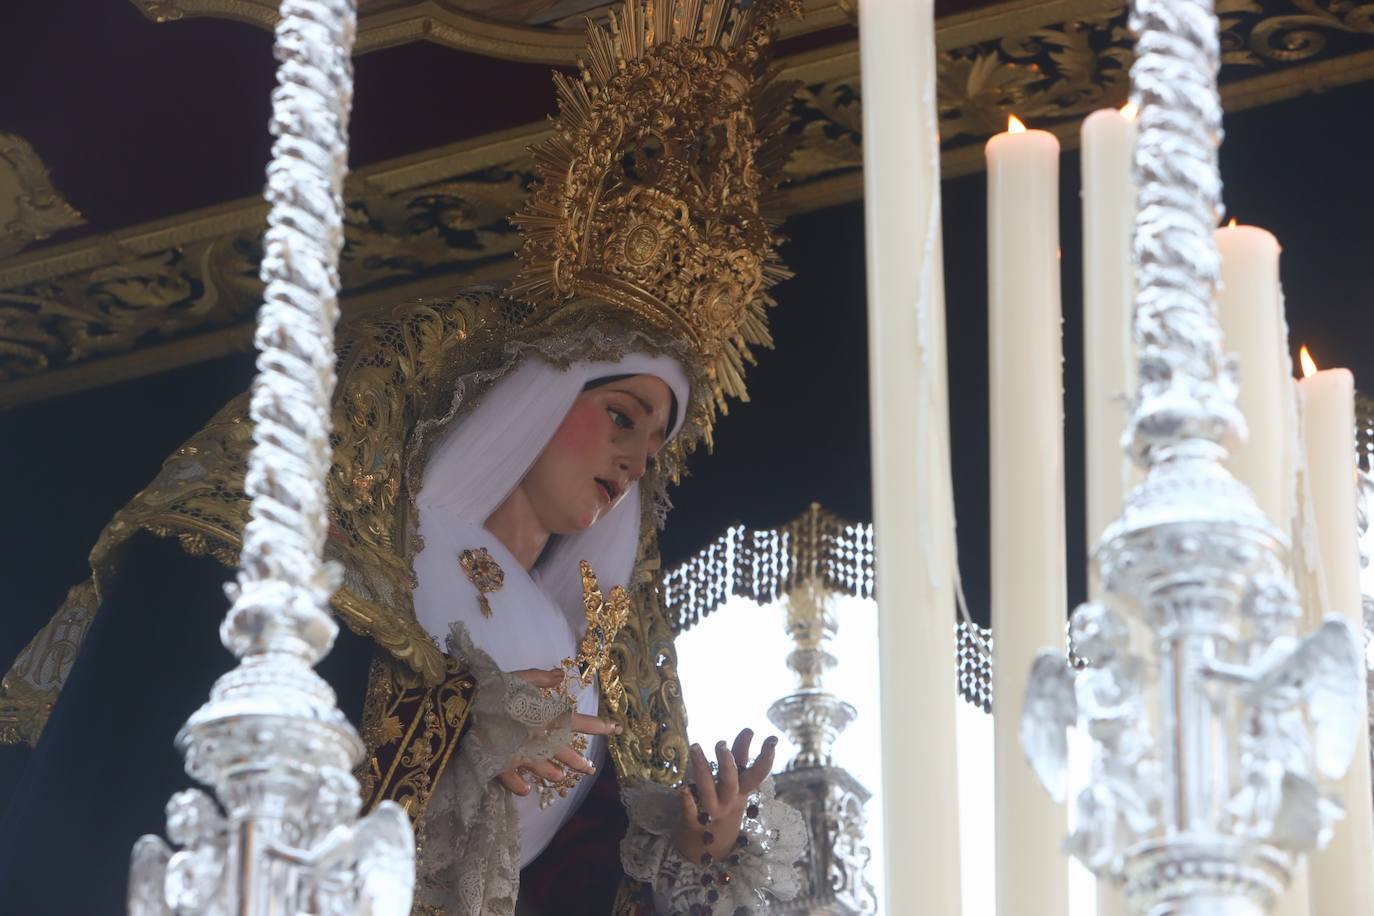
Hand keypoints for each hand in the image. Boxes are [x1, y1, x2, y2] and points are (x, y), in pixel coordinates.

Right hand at [496, 667, 621, 796]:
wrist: (463, 706)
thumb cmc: (492, 689)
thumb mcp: (518, 678)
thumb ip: (541, 678)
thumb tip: (561, 674)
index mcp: (543, 715)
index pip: (576, 721)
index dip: (597, 726)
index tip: (615, 729)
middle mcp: (536, 736)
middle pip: (563, 750)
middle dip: (578, 760)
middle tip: (589, 768)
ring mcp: (519, 752)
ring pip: (542, 766)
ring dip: (552, 772)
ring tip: (559, 777)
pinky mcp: (500, 763)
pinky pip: (512, 779)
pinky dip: (519, 785)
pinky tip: (525, 790)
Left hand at [670, 729, 777, 865]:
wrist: (709, 848)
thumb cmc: (723, 806)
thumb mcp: (736, 784)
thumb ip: (740, 756)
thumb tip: (749, 729)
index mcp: (741, 792)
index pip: (757, 774)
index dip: (766, 757)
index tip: (773, 739)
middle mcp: (729, 802)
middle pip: (731, 783)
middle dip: (727, 764)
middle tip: (721, 744)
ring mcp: (711, 813)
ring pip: (708, 792)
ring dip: (702, 770)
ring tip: (696, 747)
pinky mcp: (692, 822)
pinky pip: (690, 811)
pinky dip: (686, 800)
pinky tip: (681, 788)